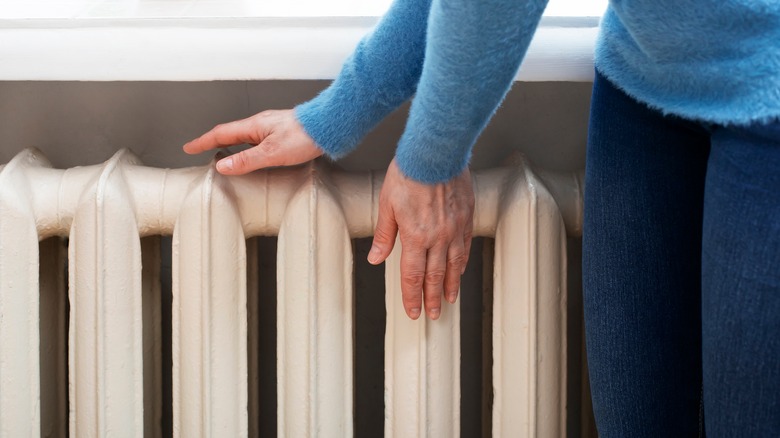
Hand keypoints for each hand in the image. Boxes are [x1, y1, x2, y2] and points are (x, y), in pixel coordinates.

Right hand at [183, 109, 322, 174]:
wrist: (329, 127)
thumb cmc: (304, 136)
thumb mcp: (272, 153)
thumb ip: (246, 160)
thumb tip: (222, 165)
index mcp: (253, 126)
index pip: (221, 133)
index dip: (203, 141)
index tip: (189, 148)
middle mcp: (260, 124)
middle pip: (231, 133)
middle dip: (213, 142)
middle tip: (201, 151)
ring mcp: (272, 128)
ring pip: (244, 136)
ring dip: (231, 145)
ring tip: (223, 155)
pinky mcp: (283, 133)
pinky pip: (257, 140)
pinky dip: (247, 147)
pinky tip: (254, 154)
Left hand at [369, 159, 474, 319]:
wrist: (435, 151)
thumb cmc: (408, 173)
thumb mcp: (387, 205)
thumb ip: (385, 235)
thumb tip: (376, 258)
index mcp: (415, 235)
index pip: (413, 275)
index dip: (412, 296)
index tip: (413, 311)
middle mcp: (437, 236)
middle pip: (435, 276)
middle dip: (432, 298)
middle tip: (433, 314)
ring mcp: (455, 228)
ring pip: (454, 265)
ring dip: (450, 285)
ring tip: (449, 299)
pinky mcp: (466, 217)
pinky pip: (465, 247)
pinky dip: (462, 263)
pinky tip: (460, 270)